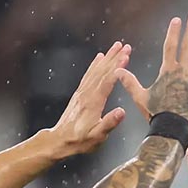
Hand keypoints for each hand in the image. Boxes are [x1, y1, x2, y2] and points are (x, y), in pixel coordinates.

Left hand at [42, 41, 131, 157]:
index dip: (117, 67)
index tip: (126, 56)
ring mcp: (82, 92)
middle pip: (102, 71)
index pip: (108, 80)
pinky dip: (95, 64)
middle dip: (114, 57)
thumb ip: (109, 123)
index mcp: (93, 102)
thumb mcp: (97, 136)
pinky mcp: (79, 93)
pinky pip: (88, 74)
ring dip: (107, 57)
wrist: (60, 140)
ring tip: (116, 46)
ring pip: (96, 70)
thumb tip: (122, 112)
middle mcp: (87, 94)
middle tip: (125, 46)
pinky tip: (99, 58)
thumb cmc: (80, 140)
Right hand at [115, 12, 187, 129]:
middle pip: (187, 46)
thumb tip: (116, 71)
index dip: (173, 32)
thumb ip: (130, 82)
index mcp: (167, 71)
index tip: (176, 20)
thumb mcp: (140, 97)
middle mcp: (182, 72)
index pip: (170, 46)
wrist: (170, 130)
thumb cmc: (156, 115)